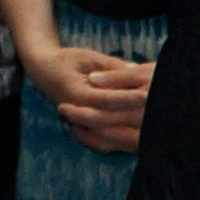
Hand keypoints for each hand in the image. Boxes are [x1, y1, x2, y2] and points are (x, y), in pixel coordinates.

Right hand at [24, 43, 151, 155]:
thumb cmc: (66, 60)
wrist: (42, 72)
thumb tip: (135, 70)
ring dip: (130, 134)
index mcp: (77, 93)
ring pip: (108, 137)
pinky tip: (141, 140)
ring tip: (153, 128)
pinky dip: (122, 142)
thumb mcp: (87, 56)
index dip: (128, 98)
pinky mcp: (86, 128)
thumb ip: (110, 65)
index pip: (107, 99)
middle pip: (110, 122)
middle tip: (157, 112)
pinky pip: (104, 142)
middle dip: (134, 118)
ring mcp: (80, 123)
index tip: (147, 95)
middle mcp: (79, 112)